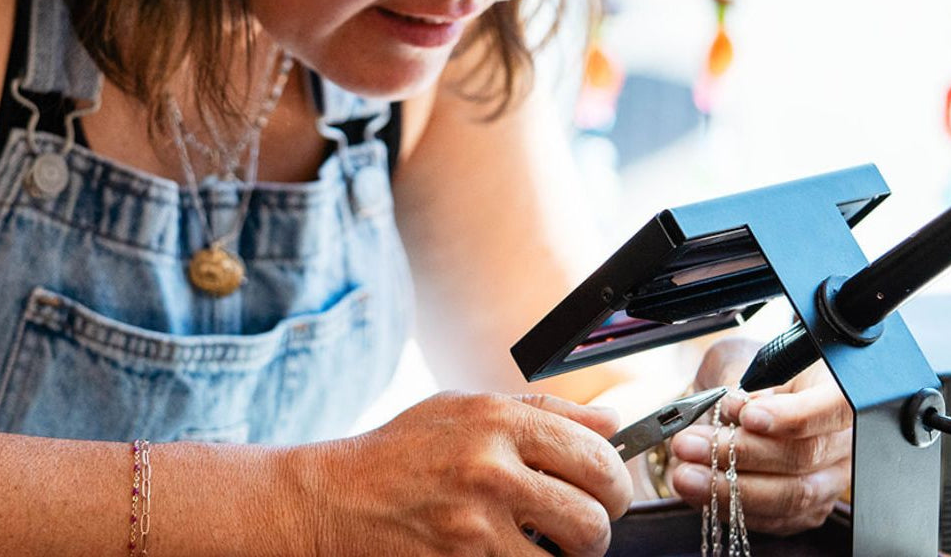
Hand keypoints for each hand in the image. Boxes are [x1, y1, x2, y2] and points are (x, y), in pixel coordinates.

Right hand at [300, 391, 632, 555]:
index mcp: (498, 422)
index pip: (598, 456)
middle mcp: (490, 469)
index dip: (616, 482)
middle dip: (599, 529)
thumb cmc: (400, 454)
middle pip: (596, 516)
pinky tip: (507, 554)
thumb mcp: (464, 409)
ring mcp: (476, 526)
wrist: (334, 501)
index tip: (608, 492)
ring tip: (544, 546)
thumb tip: (611, 423)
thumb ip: (541, 411)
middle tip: (581, 528)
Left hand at [664, 337, 852, 535]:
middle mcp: (842, 441)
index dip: (793, 416)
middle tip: (689, 444)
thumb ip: (738, 379)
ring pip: (789, 496)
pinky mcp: (806, 511)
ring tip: (685, 474)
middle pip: (804, 456)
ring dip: (731, 488)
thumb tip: (736, 405)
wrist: (742, 404)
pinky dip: (733, 507)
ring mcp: (829, 480)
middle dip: (741, 453)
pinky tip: (699, 490)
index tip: (747, 416)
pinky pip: (774, 519)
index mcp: (834, 391)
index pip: (834, 407)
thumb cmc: (745, 375)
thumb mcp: (738, 359)